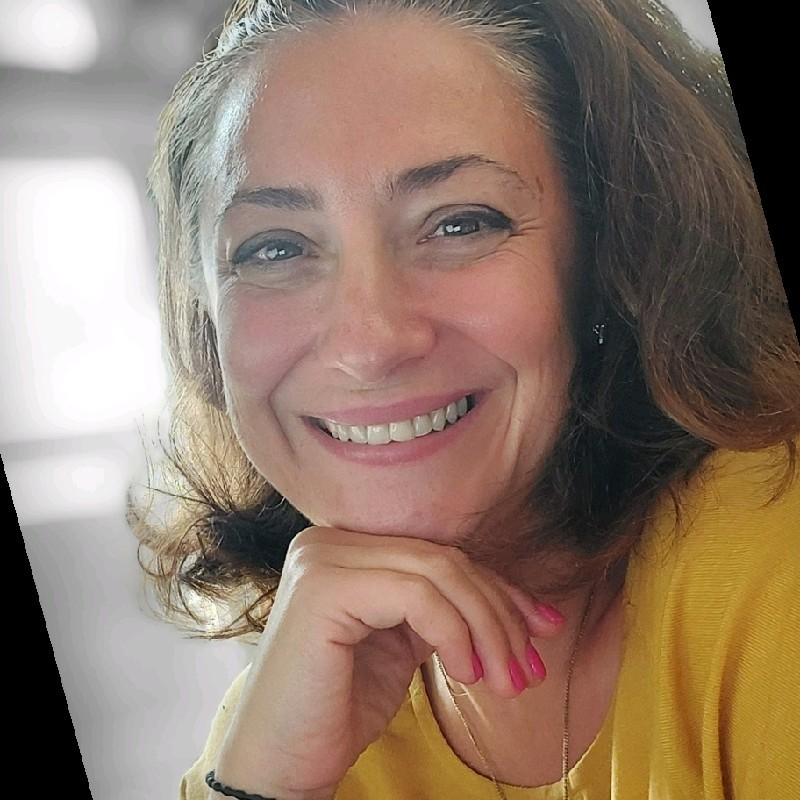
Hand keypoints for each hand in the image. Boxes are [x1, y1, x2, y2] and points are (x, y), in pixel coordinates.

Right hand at [213, 527, 563, 799]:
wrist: (282, 763)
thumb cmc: (339, 708)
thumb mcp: (405, 645)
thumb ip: (445, 612)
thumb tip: (527, 611)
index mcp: (346, 548)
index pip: (439, 556)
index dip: (499, 590)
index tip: (544, 628)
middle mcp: (329, 541)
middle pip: (444, 560)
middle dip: (501, 614)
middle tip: (529, 669)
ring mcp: (323, 558)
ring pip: (438, 572)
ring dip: (488, 628)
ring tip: (505, 681)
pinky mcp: (324, 587)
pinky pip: (417, 595)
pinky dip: (454, 632)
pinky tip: (464, 673)